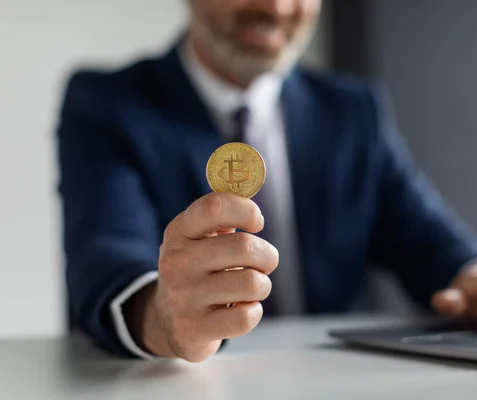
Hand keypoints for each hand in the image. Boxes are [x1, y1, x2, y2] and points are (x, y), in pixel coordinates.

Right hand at [125, 192, 278, 361]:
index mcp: (179, 231)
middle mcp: (176, 262)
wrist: (167, 319)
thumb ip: (226, 208)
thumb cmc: (199, 267)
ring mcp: (183, 297)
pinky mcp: (194, 330)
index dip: (246, 210)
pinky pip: (246, 316)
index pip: (215, 206)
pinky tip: (239, 308)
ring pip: (252, 283)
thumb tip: (253, 171)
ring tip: (250, 287)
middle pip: (244, 247)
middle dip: (267, 255)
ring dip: (263, 285)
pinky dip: (253, 311)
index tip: (257, 222)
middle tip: (264, 261)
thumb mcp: (202, 235)